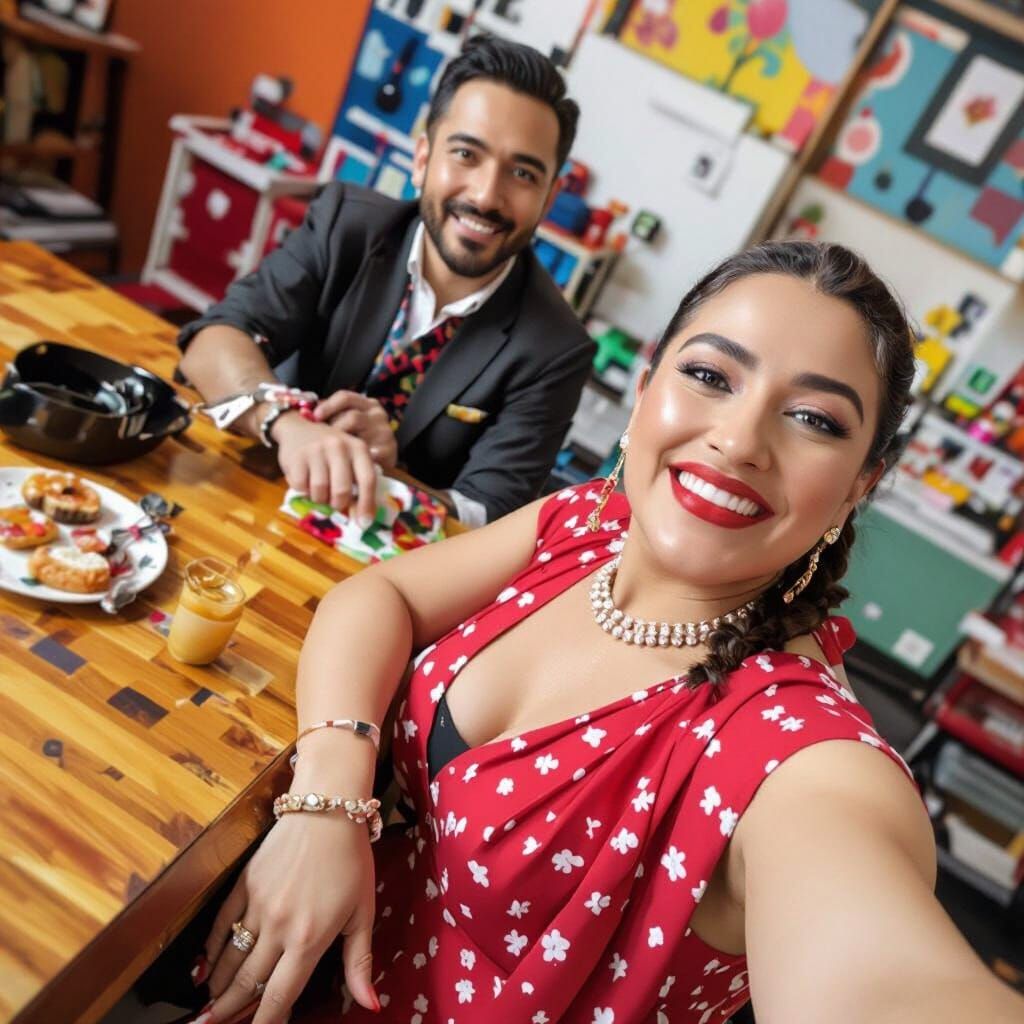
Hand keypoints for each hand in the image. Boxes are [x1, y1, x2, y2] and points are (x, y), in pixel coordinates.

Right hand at [199, 814, 378, 1023]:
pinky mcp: (243, 885)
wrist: (328, 808)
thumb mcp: (363, 912)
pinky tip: (203, 970)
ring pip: (229, 959)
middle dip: (230, 1012)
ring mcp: (257, 906)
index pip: (279, 996)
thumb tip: (370, 1005)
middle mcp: (278, 928)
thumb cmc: (352, 860)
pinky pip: (221, 927)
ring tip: (208, 1010)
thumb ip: (359, 962)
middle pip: (247, 983)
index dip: (264, 1023)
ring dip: (217, 988)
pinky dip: (210, 952)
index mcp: (310, 939)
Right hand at [272, 414, 377, 522]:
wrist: (298, 429)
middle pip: (342, 491)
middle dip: (338, 504)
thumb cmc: (330, 451)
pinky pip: (301, 487)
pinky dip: (302, 490)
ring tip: (318, 488)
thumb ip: (357, 482)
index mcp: (358, 448)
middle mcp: (339, 446)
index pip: (368, 479)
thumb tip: (361, 518)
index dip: (367, 504)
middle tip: (334, 502)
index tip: (364, 523)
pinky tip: (304, 478)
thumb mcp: (349, 459)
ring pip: (320, 492)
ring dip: (318, 498)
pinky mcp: (296, 457)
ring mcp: (316, 450)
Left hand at [313, 391, 397, 469]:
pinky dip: (357, 460)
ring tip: (334, 455)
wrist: (380, 456)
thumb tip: (304, 414)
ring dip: (345, 447)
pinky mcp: (390, 450)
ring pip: (360, 437)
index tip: (314, 417)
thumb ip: (329, 415)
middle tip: (323, 441)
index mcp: (366, 403)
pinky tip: (347, 464)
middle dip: (335, 430)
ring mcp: (385, 432)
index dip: (327, 406)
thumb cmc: (356, 436)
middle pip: (352, 417)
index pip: (345, 397)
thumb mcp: (344, 421)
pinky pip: (370, 455)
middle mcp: (378, 414)